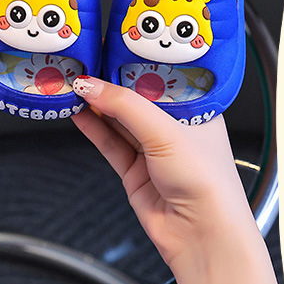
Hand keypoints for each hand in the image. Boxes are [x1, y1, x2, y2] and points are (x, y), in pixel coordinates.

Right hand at [71, 76, 256, 274]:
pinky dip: (93, 128)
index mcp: (196, 110)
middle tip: (85, 66)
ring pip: (118, 121)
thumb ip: (125, 107)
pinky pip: (110, 144)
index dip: (134, 63)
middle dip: (110, 84)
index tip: (109, 49)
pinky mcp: (135, 172)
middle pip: (135, 99)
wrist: (202, 234)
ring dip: (96, 106)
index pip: (160, 78)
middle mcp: (176, 129)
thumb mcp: (166, 132)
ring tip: (74, 87)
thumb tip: (93, 86)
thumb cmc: (209, 185)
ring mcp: (154, 152)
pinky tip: (79, 113)